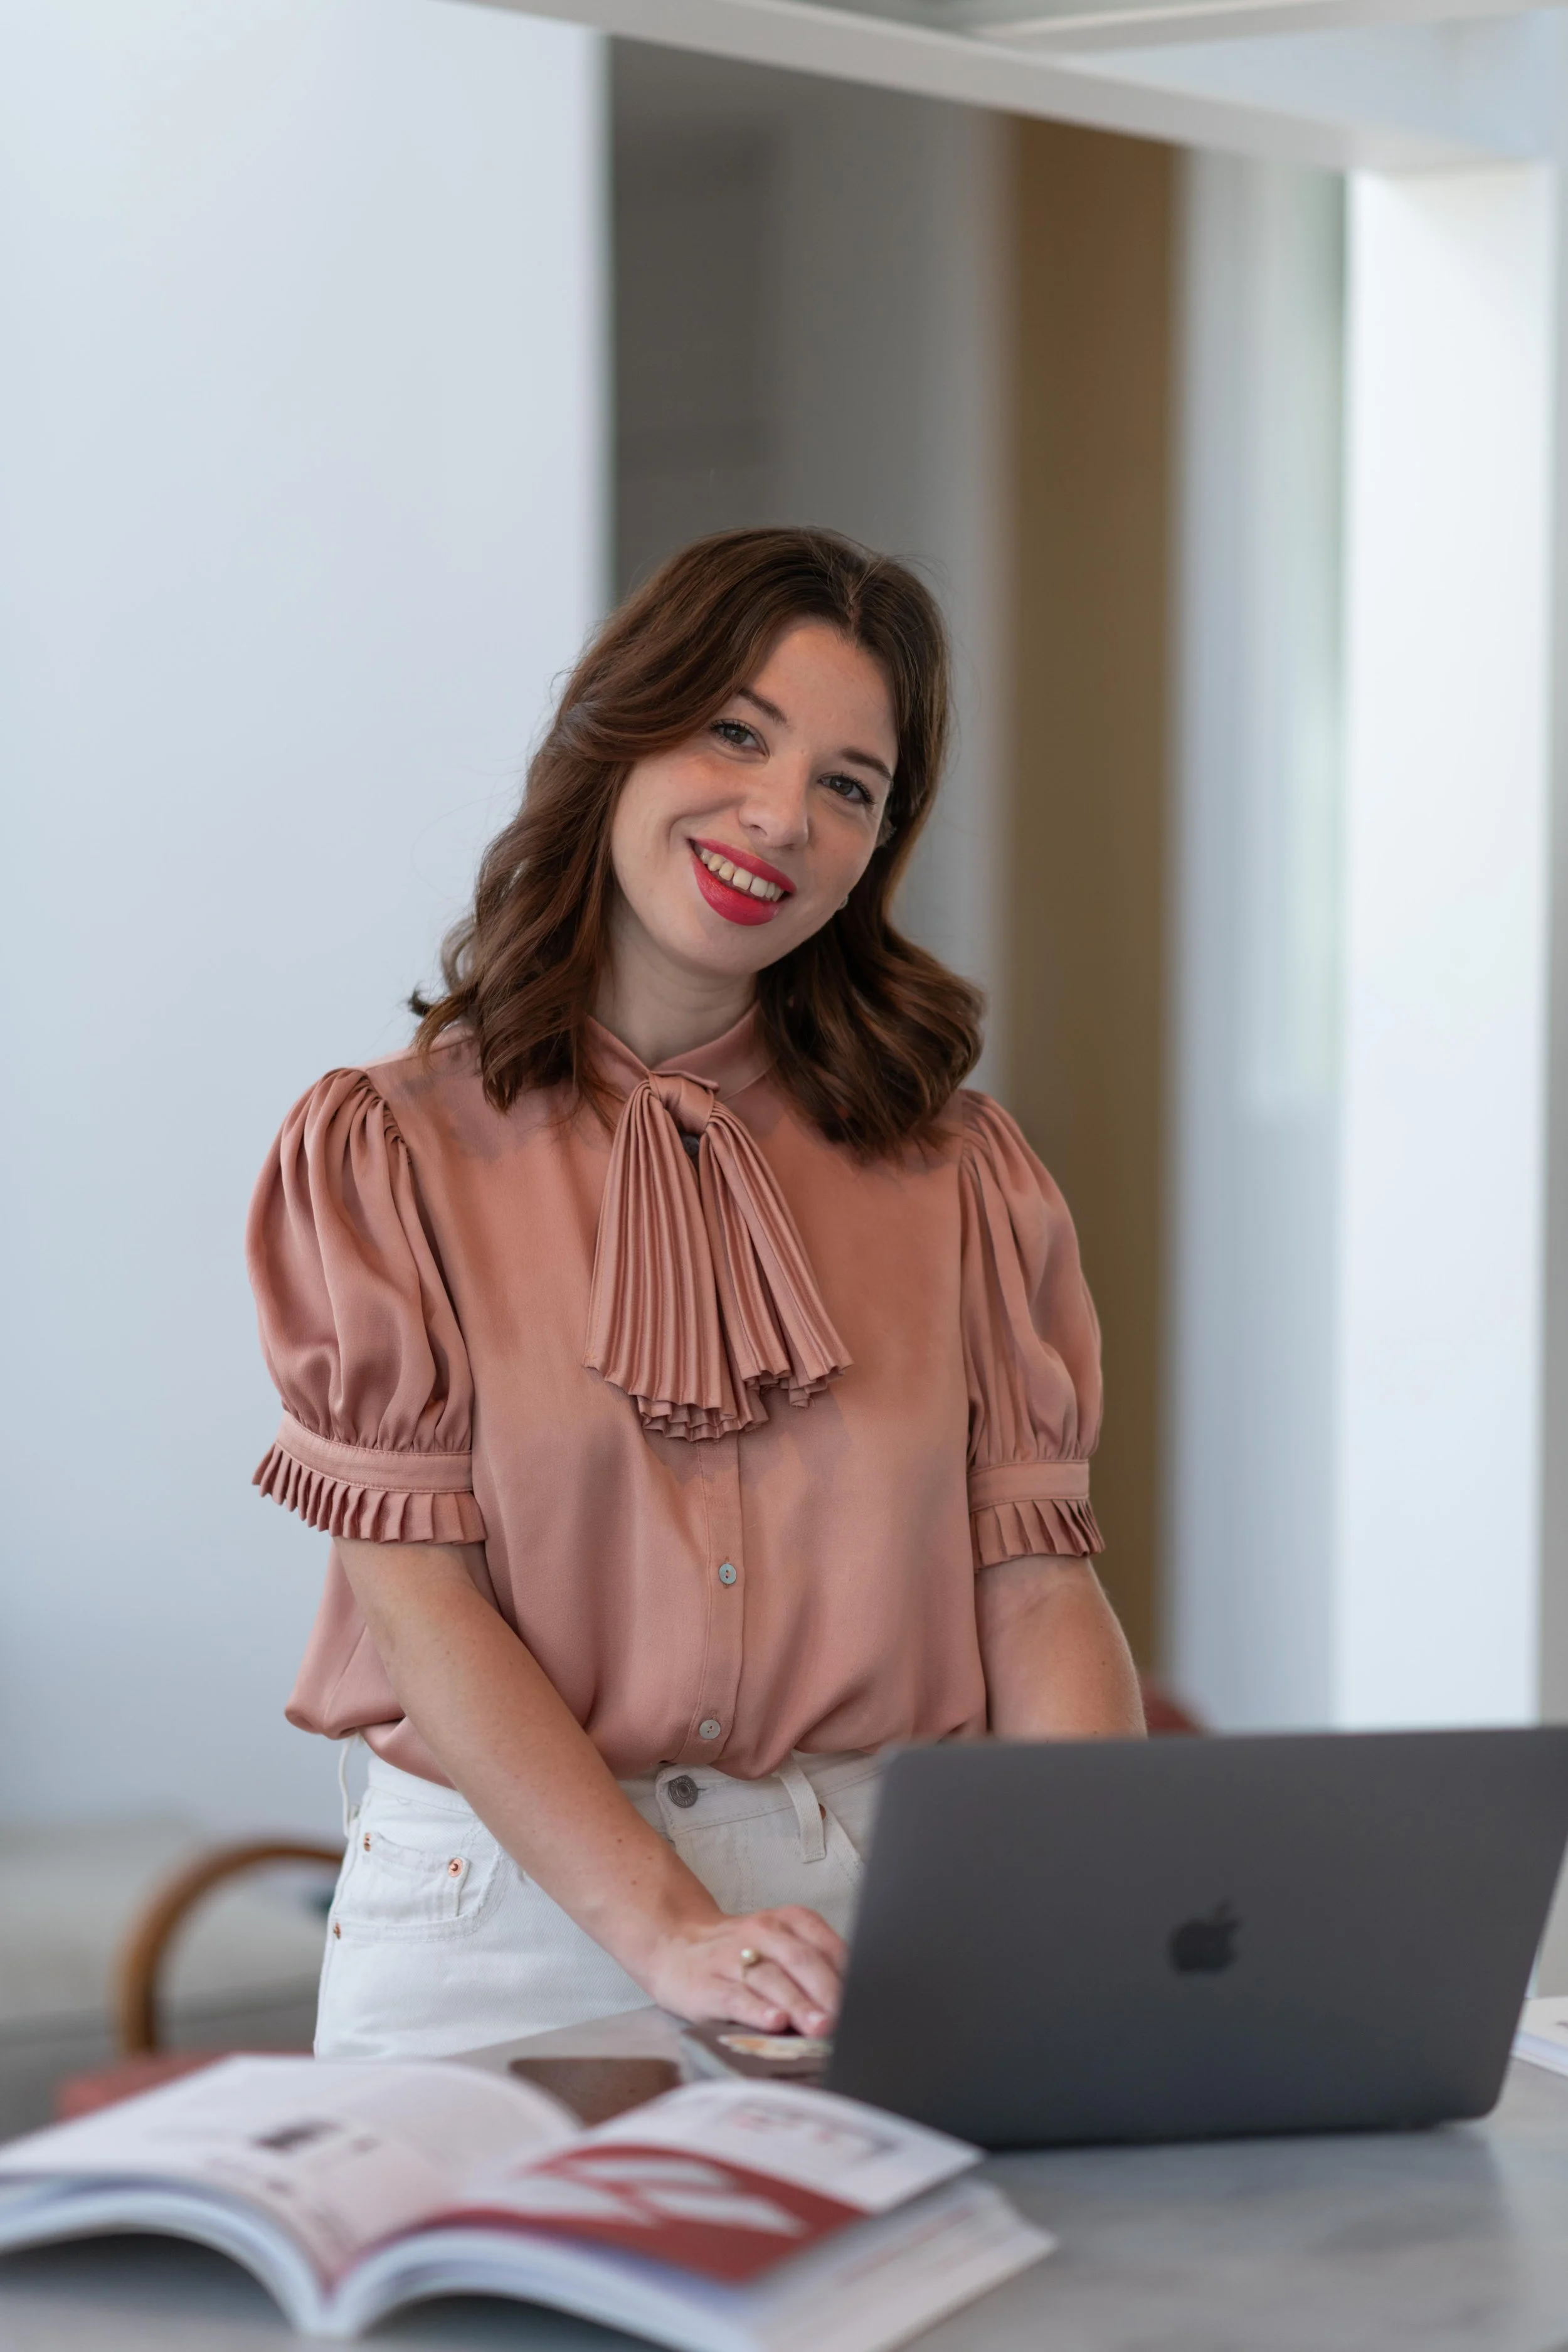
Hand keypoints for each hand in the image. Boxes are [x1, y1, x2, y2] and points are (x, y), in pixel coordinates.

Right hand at [640, 1903, 846, 2037]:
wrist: (673, 1945)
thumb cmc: (738, 1952)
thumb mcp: (778, 1945)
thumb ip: (813, 1965)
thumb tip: (855, 2003)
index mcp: (786, 1921)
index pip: (824, 1943)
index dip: (846, 1973)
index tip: (865, 2001)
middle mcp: (760, 1933)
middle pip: (800, 1960)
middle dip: (826, 1992)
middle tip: (844, 2020)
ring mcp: (730, 1957)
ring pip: (770, 1979)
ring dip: (798, 2004)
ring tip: (819, 2027)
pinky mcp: (706, 1985)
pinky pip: (735, 1997)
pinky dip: (756, 2011)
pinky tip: (774, 2022)